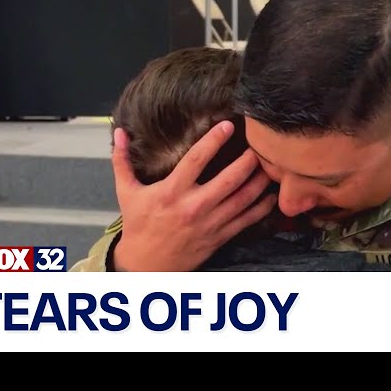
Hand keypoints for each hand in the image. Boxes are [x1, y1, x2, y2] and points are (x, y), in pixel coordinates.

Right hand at [111, 121, 276, 270]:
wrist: (146, 265)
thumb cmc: (138, 225)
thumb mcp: (126, 192)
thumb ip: (122, 160)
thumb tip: (119, 131)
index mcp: (171, 192)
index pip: (196, 160)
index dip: (214, 140)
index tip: (229, 125)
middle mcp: (193, 207)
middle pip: (229, 180)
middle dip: (248, 160)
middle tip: (259, 144)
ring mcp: (209, 224)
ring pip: (243, 199)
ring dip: (260, 181)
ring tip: (271, 164)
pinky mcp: (219, 238)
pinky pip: (246, 220)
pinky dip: (262, 207)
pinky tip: (271, 194)